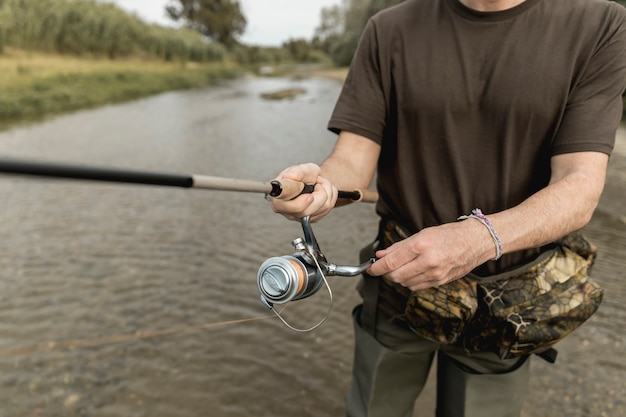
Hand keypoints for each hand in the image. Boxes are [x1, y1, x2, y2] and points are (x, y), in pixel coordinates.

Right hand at [270, 163, 337, 221]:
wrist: (314, 181)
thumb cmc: (305, 176)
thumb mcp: (302, 169)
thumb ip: (297, 171)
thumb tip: (290, 176)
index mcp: (278, 196)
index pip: (282, 206)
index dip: (298, 203)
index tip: (310, 196)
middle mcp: (286, 210)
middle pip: (306, 211)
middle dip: (319, 193)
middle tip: (318, 183)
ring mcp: (299, 217)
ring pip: (321, 209)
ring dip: (327, 192)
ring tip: (321, 184)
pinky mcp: (311, 219)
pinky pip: (327, 210)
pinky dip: (330, 198)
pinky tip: (323, 192)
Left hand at [367, 220, 493, 290]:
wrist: (476, 241)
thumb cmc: (449, 234)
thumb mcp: (421, 234)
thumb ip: (399, 247)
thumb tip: (380, 255)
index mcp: (420, 246)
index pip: (390, 263)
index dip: (375, 268)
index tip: (370, 269)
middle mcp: (427, 262)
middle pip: (395, 277)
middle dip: (386, 273)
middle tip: (385, 266)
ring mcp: (435, 274)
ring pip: (405, 283)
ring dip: (398, 277)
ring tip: (403, 265)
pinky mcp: (440, 282)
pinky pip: (417, 287)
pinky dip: (410, 281)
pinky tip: (414, 271)